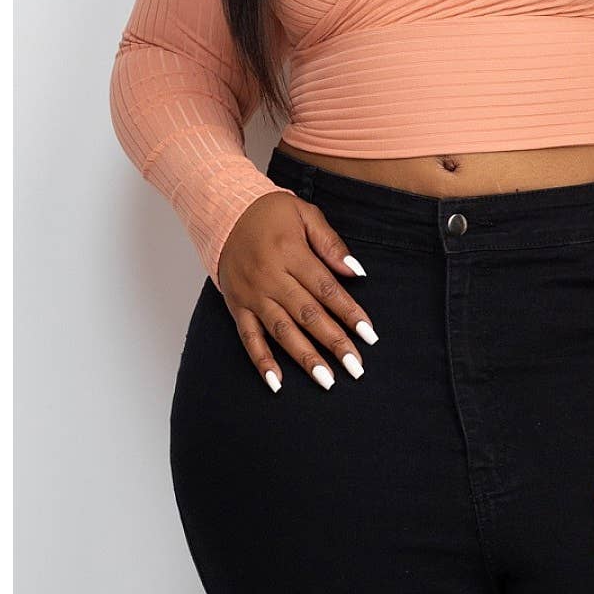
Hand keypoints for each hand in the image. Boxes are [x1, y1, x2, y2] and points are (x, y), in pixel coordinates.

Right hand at [215, 192, 378, 391]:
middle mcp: (270, 277)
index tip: (369, 334)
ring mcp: (252, 294)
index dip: (349, 313)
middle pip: (308, 315)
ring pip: (281, 331)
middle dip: (334, 342)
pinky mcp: (236, 306)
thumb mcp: (305, 214)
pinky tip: (277, 382)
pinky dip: (261, 361)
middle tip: (356, 367)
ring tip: (327, 380)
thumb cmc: (270, 212)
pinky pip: (248, 338)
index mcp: (291, 253)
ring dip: (305, 357)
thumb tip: (356, 270)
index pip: (326, 289)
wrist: (223, 211)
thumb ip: (330, 243)